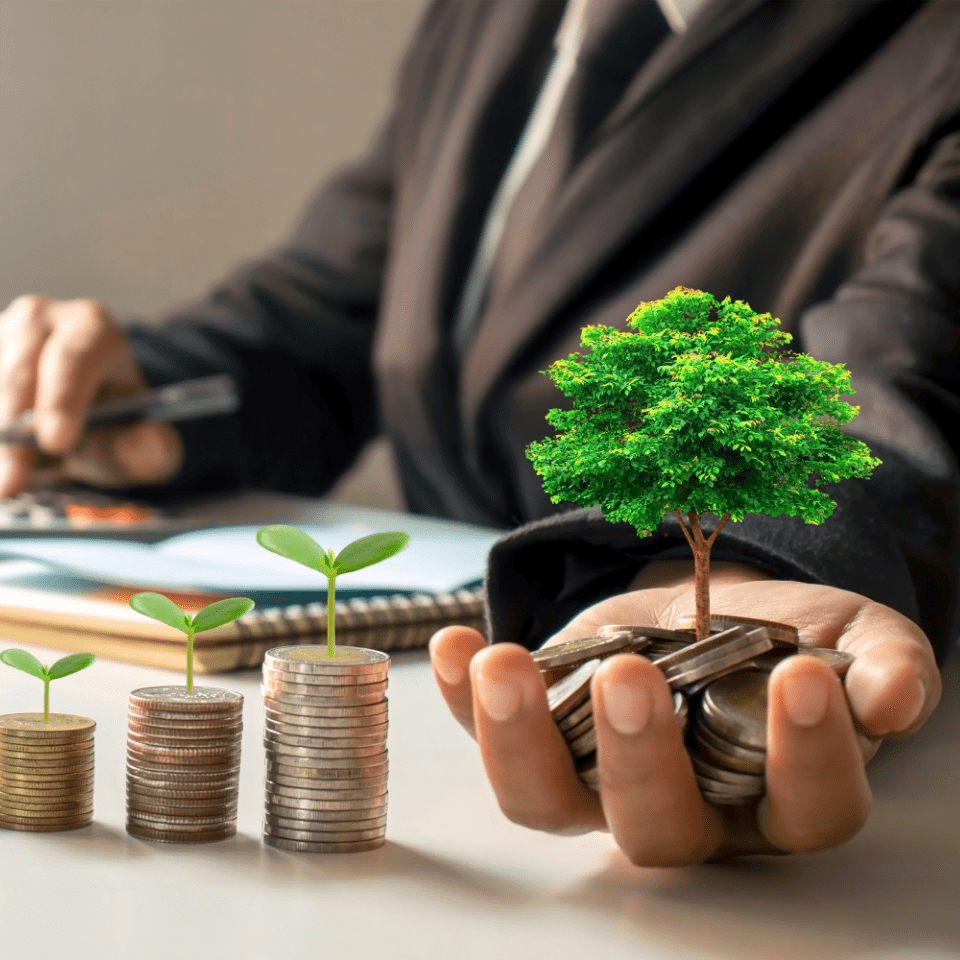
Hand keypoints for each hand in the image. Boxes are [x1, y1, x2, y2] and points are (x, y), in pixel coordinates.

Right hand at [0, 294, 183, 495]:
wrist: (84, 411)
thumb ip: (148, 448)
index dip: (62, 401)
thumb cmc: (114, 422)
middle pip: (20, 374)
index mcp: (93, 328)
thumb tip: (149, 451)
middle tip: (11, 483)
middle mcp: (40, 319)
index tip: (56, 444)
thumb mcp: (140, 438)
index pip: (74, 359)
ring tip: (3, 485)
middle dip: (12, 434)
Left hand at [429, 560, 940, 864]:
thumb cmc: (793, 637)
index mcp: (775, 796)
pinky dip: (462, 698)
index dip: (808, 758)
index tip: (804, 680)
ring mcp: (600, 777)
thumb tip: (895, 695)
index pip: (804, 808)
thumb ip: (886, 666)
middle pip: (657, 828)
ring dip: (518, 739)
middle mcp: (684, 807)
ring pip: (551, 800)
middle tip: (633, 676)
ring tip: (504, 666)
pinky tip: (456, 647)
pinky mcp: (544, 732)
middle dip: (638, 758)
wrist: (717, 604)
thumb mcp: (856, 638)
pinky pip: (490, 734)